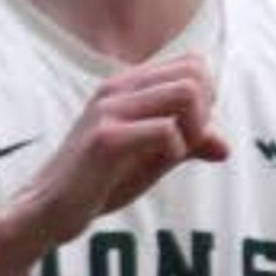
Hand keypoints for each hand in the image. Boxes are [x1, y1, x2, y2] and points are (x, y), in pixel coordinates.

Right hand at [7, 54, 227, 249]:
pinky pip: (166, 130)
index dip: (207, 97)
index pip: (193, 64)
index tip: (192, 129)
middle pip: (196, 72)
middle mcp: (117, 89)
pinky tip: (157, 165)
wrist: (49, 211)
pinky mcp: (105, 139)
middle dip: (207, 109)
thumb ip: (189, 145)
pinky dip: (176, 150)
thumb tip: (226, 148)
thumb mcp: (153, 159)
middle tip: (190, 142)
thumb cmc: (100, 181)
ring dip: (196, 126)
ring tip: (177, 152)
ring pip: (187, 92)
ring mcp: (108, 110)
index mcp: (127, 85)